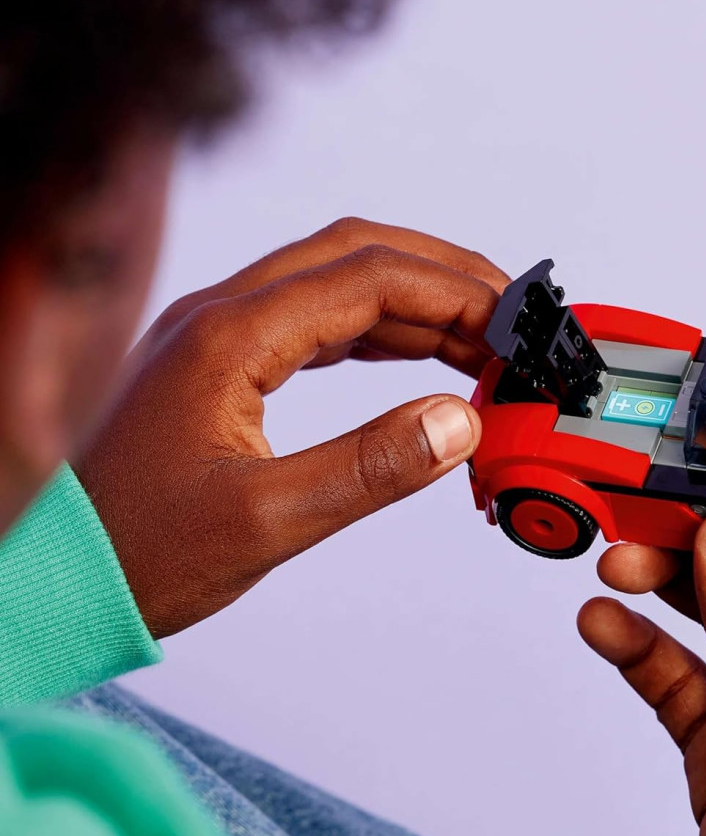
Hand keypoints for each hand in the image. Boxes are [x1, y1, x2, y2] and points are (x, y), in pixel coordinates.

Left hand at [75, 218, 509, 637]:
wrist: (59, 580)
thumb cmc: (142, 556)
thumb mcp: (266, 522)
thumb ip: (370, 467)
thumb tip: (462, 420)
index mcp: (229, 338)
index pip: (367, 278)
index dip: (454, 294)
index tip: (517, 327)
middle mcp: (218, 316)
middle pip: (352, 254)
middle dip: (442, 276)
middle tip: (513, 317)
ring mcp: (213, 336)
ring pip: (331, 281)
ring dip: (410, 300)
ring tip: (479, 341)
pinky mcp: (215, 365)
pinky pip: (308, 320)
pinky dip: (372, 330)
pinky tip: (412, 358)